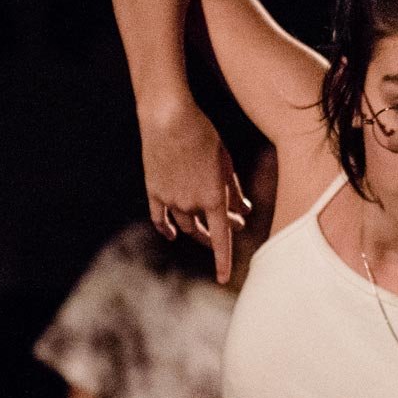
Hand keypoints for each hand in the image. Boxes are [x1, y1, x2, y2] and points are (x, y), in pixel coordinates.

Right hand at [140, 100, 251, 282]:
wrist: (168, 118)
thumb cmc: (203, 135)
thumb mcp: (226, 162)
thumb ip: (234, 191)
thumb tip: (243, 214)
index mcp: (214, 197)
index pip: (221, 238)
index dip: (223, 261)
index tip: (223, 279)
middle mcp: (191, 204)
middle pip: (205, 231)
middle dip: (218, 235)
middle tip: (233, 228)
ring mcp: (170, 199)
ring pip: (185, 225)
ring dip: (198, 230)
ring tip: (206, 230)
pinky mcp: (154, 191)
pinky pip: (160, 218)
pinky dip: (167, 228)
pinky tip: (173, 234)